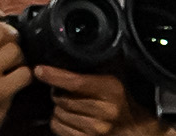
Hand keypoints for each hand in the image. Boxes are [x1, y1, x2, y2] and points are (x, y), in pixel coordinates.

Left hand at [34, 67, 166, 135]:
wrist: (135, 129)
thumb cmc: (122, 99)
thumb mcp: (117, 77)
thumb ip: (100, 64)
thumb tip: (75, 47)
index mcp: (112, 90)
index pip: (77, 82)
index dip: (55, 75)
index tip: (40, 69)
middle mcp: (104, 111)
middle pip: (62, 98)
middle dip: (57, 91)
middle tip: (63, 88)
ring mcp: (95, 129)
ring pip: (58, 113)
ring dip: (58, 107)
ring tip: (69, 103)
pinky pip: (58, 128)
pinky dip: (58, 121)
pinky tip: (69, 116)